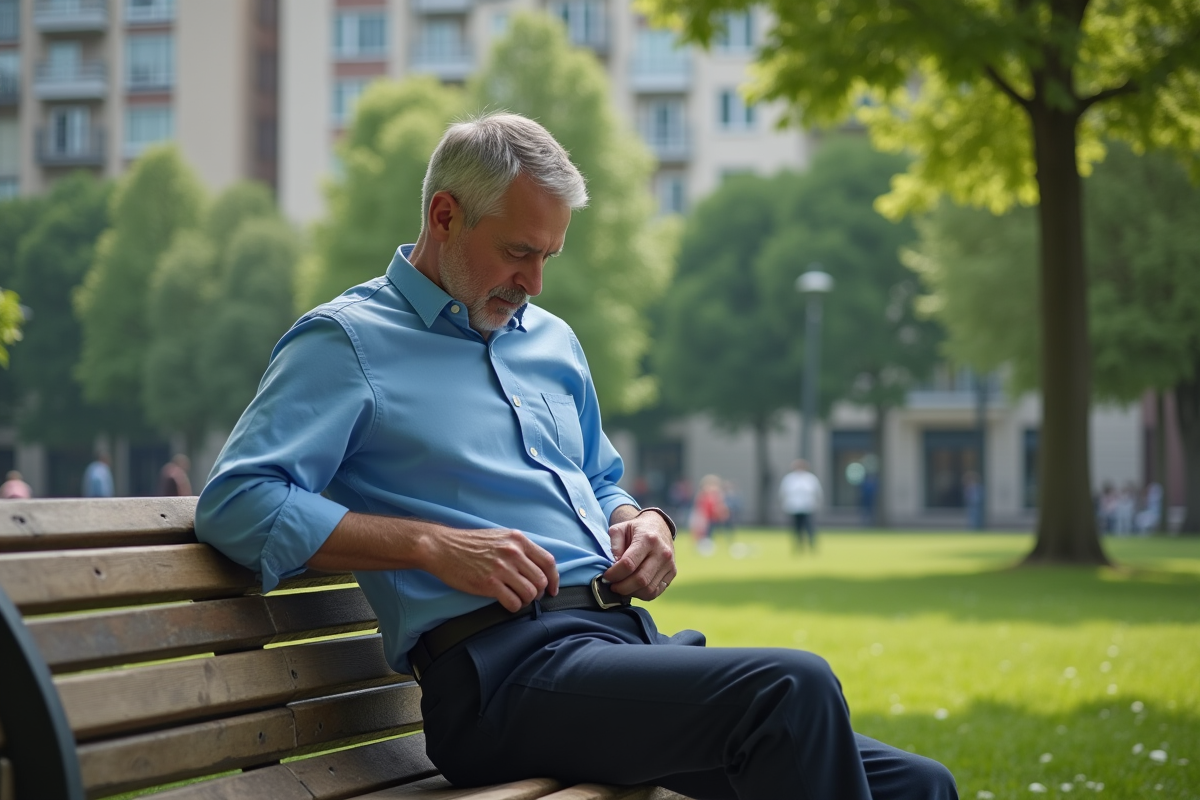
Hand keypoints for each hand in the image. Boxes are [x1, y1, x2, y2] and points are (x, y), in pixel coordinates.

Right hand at [420, 526, 559, 612]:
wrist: (443, 548)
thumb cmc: (470, 543)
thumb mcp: (500, 537)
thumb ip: (519, 548)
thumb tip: (537, 567)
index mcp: (518, 540)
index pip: (548, 562)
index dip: (555, 579)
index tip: (553, 589)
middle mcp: (513, 552)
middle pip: (541, 580)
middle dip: (539, 592)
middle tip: (529, 595)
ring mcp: (501, 568)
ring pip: (530, 593)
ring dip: (526, 600)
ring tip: (516, 598)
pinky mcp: (489, 584)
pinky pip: (514, 602)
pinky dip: (514, 606)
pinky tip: (506, 602)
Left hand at [603, 510, 675, 600]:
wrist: (658, 527)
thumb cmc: (636, 529)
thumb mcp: (620, 528)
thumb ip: (614, 544)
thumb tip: (614, 564)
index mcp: (648, 539)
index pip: (629, 564)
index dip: (614, 574)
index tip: (606, 576)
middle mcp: (662, 553)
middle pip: (640, 580)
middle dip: (622, 587)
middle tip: (612, 585)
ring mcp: (669, 564)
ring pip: (648, 589)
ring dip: (631, 592)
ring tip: (622, 586)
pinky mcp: (672, 573)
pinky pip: (655, 591)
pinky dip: (641, 594)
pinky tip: (633, 587)